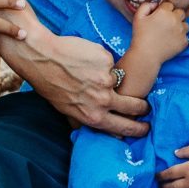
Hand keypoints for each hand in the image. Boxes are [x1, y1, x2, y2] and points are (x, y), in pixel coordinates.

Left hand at [13, 31, 149, 136]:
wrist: (42, 57)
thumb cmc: (50, 85)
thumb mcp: (65, 110)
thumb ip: (82, 120)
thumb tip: (90, 131)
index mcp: (94, 117)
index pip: (124, 127)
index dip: (138, 129)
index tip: (145, 128)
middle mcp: (103, 100)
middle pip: (134, 106)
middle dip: (143, 107)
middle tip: (147, 106)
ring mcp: (106, 79)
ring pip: (120, 80)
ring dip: (111, 77)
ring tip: (93, 71)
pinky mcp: (105, 60)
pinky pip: (109, 62)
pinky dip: (100, 60)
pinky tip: (84, 58)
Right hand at [126, 0, 188, 65]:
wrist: (146, 55)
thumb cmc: (140, 36)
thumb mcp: (138, 17)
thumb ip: (146, 5)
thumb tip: (155, 4)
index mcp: (165, 12)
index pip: (169, 5)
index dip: (163, 10)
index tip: (158, 17)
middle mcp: (175, 20)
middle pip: (180, 12)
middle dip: (174, 16)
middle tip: (165, 24)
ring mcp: (181, 31)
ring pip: (185, 24)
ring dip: (179, 26)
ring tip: (169, 33)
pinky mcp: (184, 42)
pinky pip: (185, 36)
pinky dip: (180, 38)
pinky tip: (170, 41)